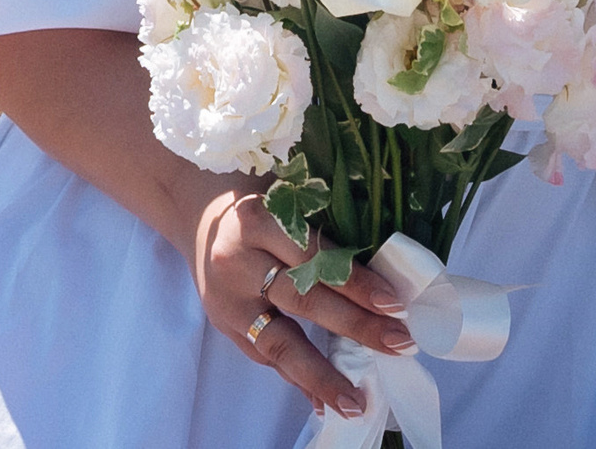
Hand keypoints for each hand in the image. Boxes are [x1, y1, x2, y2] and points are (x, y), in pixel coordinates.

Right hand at [192, 187, 413, 417]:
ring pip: (278, 341)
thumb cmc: (260, 194)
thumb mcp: (290, 196)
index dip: (356, 281)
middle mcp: (237, 262)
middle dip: (355, 327)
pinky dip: (296, 379)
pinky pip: (263, 356)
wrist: (196, 209)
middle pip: (303, 300)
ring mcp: (227, 299)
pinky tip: (323, 401)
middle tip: (399, 344)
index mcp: (258, 219)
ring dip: (321, 374)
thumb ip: (326, 228)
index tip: (395, 304)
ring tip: (354, 401)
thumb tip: (385, 273)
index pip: (315, 256)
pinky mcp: (223, 324)